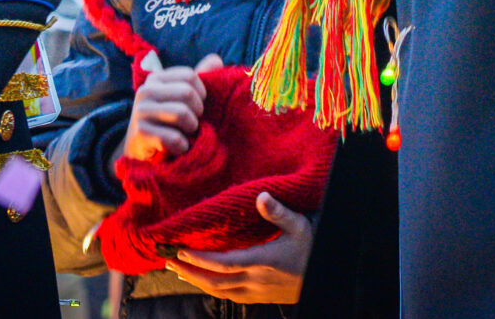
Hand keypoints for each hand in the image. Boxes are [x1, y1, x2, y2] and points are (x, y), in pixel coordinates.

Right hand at [122, 53, 224, 163]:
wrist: (141, 150)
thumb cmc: (167, 120)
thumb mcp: (181, 97)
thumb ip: (199, 77)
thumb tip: (216, 59)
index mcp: (156, 78)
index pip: (189, 75)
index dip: (202, 92)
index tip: (198, 106)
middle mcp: (145, 91)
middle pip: (187, 92)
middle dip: (197, 112)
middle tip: (193, 123)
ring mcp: (140, 111)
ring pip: (181, 113)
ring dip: (192, 129)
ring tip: (186, 134)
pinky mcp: (140, 133)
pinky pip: (174, 138)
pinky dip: (182, 146)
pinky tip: (178, 148)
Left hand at [171, 192, 313, 303]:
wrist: (326, 275)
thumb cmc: (312, 247)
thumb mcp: (299, 225)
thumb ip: (279, 212)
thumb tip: (261, 196)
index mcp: (262, 261)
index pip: (223, 263)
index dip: (200, 259)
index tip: (181, 250)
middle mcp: (255, 279)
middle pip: (214, 281)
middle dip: (189, 271)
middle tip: (169, 260)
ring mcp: (255, 291)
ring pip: (219, 292)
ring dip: (196, 281)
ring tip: (178, 270)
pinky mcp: (258, 297)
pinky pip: (229, 297)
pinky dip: (211, 290)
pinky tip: (203, 282)